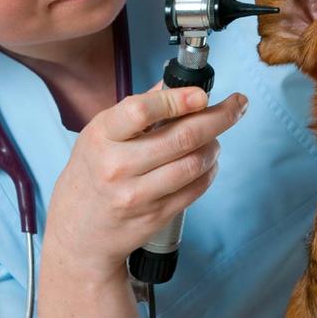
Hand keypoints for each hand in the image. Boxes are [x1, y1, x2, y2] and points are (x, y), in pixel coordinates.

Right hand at [45, 83, 246, 279]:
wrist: (79, 233)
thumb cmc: (91, 176)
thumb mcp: (99, 136)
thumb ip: (136, 109)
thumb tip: (174, 84)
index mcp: (101, 137)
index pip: (141, 111)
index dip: (178, 99)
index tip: (202, 93)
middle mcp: (117, 166)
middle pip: (182, 137)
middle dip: (219, 117)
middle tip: (237, 105)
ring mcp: (137, 194)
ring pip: (195, 163)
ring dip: (215, 145)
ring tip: (215, 137)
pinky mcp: (156, 215)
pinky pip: (196, 188)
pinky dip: (210, 170)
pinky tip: (208, 161)